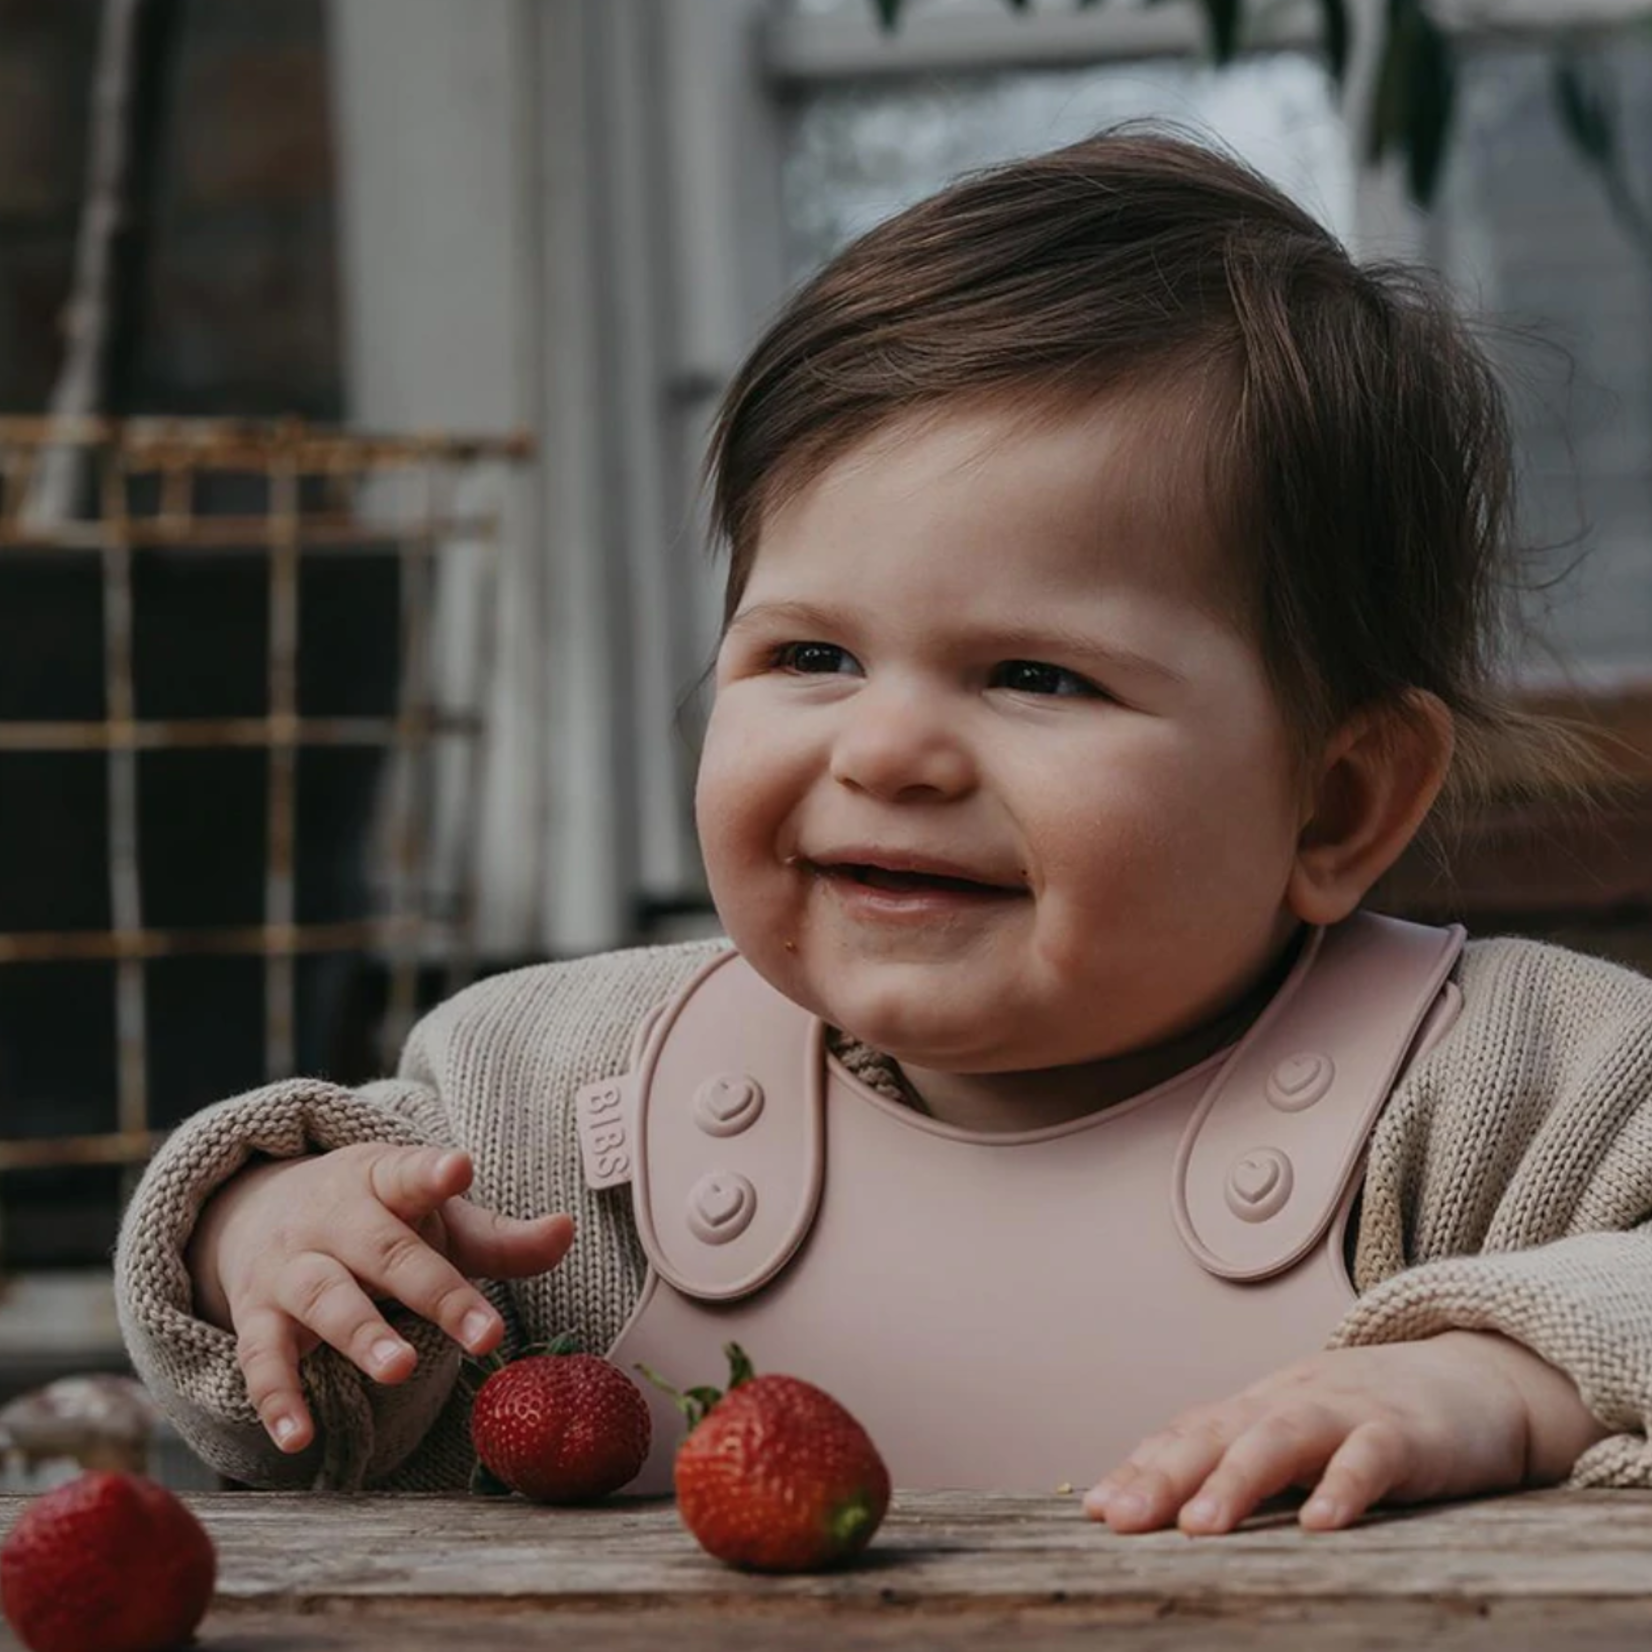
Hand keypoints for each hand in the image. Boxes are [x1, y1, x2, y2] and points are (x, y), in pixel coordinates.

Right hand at [184, 1144, 574, 1454]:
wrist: (256, 1211)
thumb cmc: (377, 1221)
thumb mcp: (434, 1219)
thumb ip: (500, 1237)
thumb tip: (567, 1231)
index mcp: (382, 1181)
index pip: (410, 1174)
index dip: (434, 1173)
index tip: (460, 1168)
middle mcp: (333, 1220)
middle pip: (385, 1251)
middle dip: (435, 1291)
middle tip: (484, 1334)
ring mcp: (292, 1267)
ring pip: (326, 1298)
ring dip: (362, 1335)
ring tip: (402, 1370)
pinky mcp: (258, 1315)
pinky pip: (262, 1358)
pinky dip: (278, 1398)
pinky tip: (300, 1438)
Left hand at [1084, 1331, 1607, 1534]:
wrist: (1481, 1378)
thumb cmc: (1377, 1419)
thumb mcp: (1305, 1433)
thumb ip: (1250, 1462)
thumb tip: (1177, 1513)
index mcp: (1262, 1406)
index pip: (1189, 1433)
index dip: (1142, 1467)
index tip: (1096, 1508)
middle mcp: (1292, 1402)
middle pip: (1218, 1433)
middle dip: (1163, 1476)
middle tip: (1120, 1519)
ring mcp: (1347, 1412)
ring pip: (1281, 1439)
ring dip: (1235, 1481)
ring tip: (1198, 1528)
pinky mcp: (1407, 1434)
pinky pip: (1371, 1459)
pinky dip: (1343, 1489)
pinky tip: (1317, 1527)